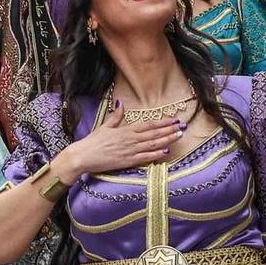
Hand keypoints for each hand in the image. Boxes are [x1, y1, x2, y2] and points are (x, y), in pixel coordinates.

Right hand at [59, 115, 180, 176]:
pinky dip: (156, 155)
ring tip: (179, 136)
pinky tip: (165, 152)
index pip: (148, 125)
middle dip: (169, 130)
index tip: (173, 119)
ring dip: (167, 140)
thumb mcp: (104, 126)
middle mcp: (130, 139)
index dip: (162, 122)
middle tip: (182, 126)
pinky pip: (145, 158)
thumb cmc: (92, 142)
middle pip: (154, 134)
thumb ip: (116, 116)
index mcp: (125, 130)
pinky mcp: (127, 162)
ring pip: (152, 144)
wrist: (82, 156)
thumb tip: (121, 103)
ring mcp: (129, 151)